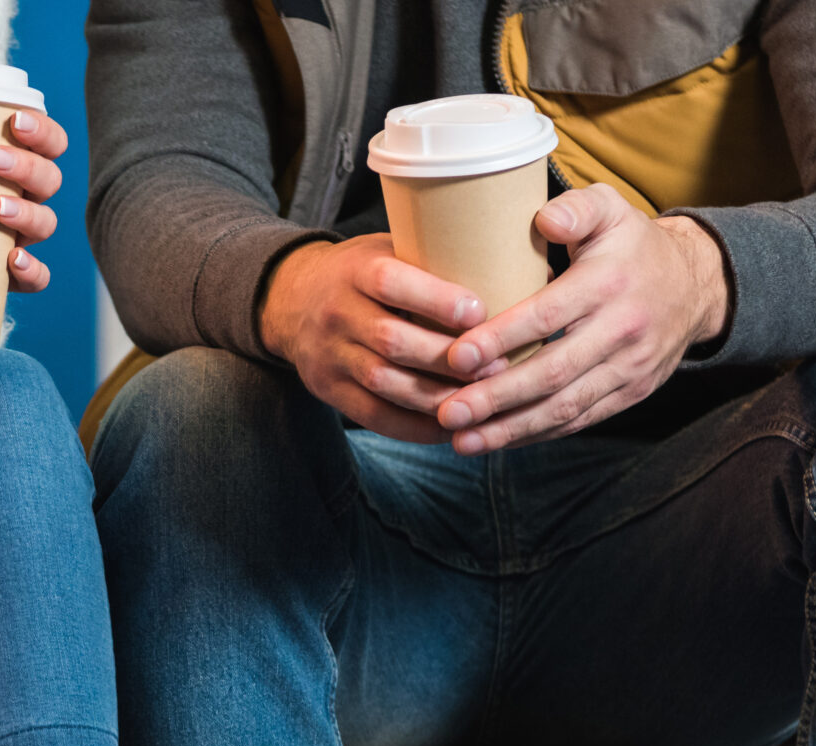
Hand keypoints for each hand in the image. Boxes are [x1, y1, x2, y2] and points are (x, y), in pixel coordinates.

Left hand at [0, 108, 71, 296]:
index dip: (41, 128)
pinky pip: (38, 277)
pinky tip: (12, 262)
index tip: (13, 119)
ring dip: (28, 214)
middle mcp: (26, 198)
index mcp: (13, 165)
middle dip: (26, 166)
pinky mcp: (14, 277)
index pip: (47, 141)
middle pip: (48, 179)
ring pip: (46, 223)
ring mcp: (23, 238)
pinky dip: (32, 270)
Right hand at [258, 234, 491, 442]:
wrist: (292, 301)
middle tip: (497, 365)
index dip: (436, 300)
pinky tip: (450, 425)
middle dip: (447, 358)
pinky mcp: (328, 390)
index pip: (390, 283)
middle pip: (392, 341)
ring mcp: (329, 356)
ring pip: (386, 384)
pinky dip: (414, 426)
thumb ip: (435, 259)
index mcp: (354, 271)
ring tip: (481, 399)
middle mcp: (336, 313)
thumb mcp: (387, 249)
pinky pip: (374, 416)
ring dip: (437, 396)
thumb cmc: (363, 272)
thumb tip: (523, 269)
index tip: (480, 311)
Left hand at [433, 185, 729, 453]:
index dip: (501, 339)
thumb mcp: (611, 210)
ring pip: (564, 407)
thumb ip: (577, 208)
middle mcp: (623, 329)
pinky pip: (579, 420)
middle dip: (496, 397)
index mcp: (609, 282)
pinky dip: (535, 435)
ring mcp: (630, 367)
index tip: (455, 357)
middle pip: (553, 372)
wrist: (696, 285)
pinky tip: (496, 441)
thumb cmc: (632, 246)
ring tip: (461, 440)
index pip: (548, 316)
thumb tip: (545, 220)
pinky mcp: (631, 393)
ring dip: (510, 429)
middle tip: (448, 412)